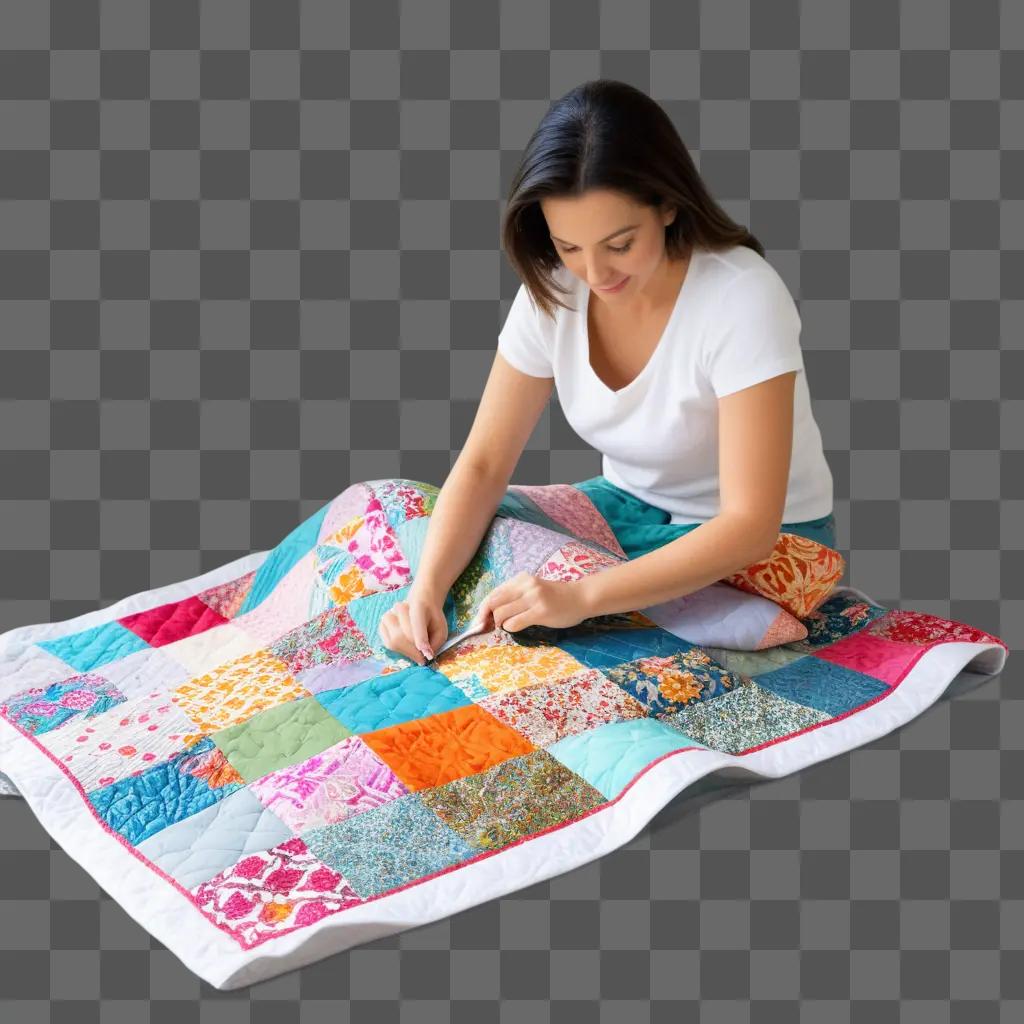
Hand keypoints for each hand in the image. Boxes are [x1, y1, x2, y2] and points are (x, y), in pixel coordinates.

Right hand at [378, 587, 448, 665]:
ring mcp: (388, 616)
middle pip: (402, 635)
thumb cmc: (432, 620)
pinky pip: (388, 643)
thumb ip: (436, 642)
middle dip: (413, 651)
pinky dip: (399, 650)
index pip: (417, 621)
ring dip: (407, 651)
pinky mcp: (382, 626)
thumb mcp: (441, 630)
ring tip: (416, 654)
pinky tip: (408, 649)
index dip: (420, 639)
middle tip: (423, 659)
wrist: (421, 605)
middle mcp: (399, 607)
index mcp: (418, 605)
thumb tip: (426, 655)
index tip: (427, 655)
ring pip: (394, 640)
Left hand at [475, 572, 589, 632]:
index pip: (493, 594)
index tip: (480, 621)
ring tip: (509, 625)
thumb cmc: (556, 596)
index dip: (482, 609)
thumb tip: (491, 611)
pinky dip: (510, 628)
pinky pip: (514, 623)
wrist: (581, 597)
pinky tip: (518, 626)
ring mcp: (534, 598)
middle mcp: (526, 585)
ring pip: (501, 613)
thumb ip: (515, 596)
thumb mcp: (533, 588)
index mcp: (521, 579)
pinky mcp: (541, 612)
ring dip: (500, 623)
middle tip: (490, 627)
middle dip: (487, 617)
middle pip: (493, 603)